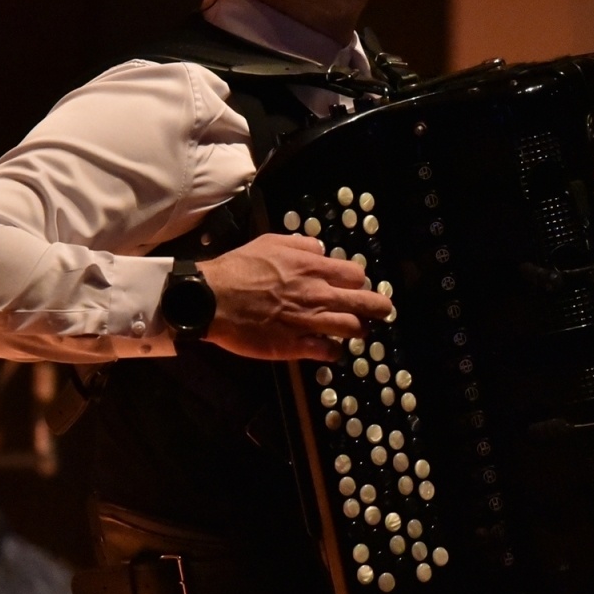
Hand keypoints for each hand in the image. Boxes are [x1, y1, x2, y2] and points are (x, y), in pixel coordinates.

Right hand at [199, 233, 392, 361]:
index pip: (356, 275)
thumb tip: (321, 249)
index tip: (354, 286)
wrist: (212, 299)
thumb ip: (301, 243)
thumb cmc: (239, 268)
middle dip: (379, 308)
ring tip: (358, 331)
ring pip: (353, 329)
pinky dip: (334, 351)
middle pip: (366, 303)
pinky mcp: (296, 346)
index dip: (358, 281)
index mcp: (313, 268)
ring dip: (359, 330)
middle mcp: (317, 295)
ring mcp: (309, 323)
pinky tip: (330, 349)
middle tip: (382, 312)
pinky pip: (329, 352)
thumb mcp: (271, 241)